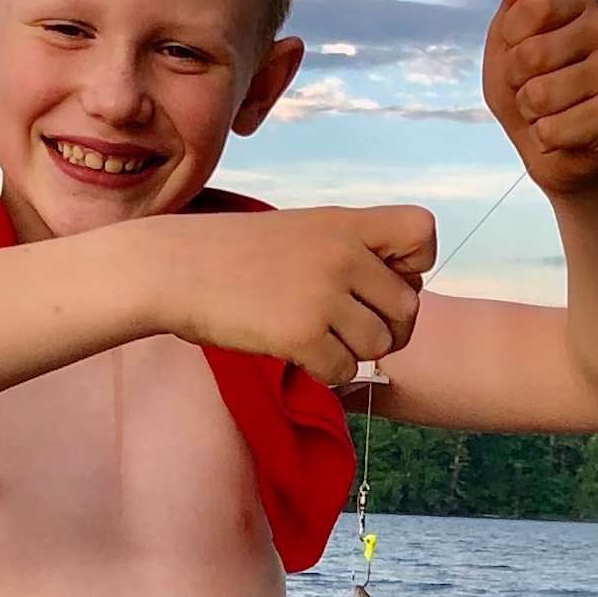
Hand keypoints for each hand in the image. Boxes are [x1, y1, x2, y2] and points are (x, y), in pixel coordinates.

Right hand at [151, 202, 436, 387]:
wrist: (173, 268)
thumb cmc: (233, 255)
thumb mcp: (301, 230)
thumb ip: (349, 250)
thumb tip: (402, 295)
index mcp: (345, 223)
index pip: (424, 234)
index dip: (414, 265)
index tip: (380, 279)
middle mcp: (342, 254)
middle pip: (408, 308)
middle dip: (386, 328)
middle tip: (348, 328)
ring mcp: (323, 295)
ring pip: (380, 345)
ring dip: (353, 353)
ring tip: (317, 340)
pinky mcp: (301, 334)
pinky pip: (344, 371)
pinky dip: (325, 373)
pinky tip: (297, 355)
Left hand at [483, 0, 597, 193]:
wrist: (549, 145)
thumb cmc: (525, 85)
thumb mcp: (507, 40)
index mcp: (581, 2)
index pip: (530, 5)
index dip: (509, 38)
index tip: (517, 49)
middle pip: (531, 53)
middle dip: (516, 81)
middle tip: (531, 87)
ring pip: (540, 95)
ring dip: (529, 112)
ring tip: (546, 111)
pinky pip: (554, 129)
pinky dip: (544, 138)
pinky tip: (561, 134)